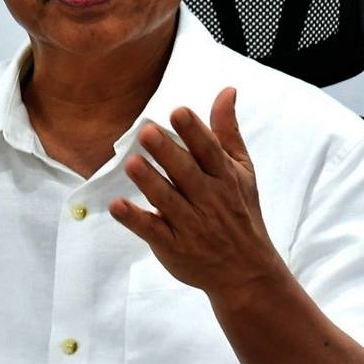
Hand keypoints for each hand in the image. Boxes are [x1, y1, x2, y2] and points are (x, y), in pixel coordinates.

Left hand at [109, 87, 282, 294]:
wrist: (246, 272)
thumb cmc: (240, 212)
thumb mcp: (242, 170)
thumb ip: (227, 131)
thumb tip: (226, 91)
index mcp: (225, 178)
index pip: (209, 151)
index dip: (194, 131)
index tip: (178, 112)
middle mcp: (209, 200)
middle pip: (186, 174)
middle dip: (167, 153)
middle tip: (147, 131)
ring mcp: (190, 225)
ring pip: (167, 201)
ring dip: (149, 182)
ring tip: (132, 163)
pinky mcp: (173, 246)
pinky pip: (152, 231)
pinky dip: (134, 219)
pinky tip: (117, 206)